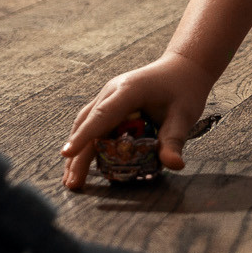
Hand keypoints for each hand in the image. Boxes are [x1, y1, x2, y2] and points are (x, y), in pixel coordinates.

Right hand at [61, 54, 216, 189]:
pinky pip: (92, 123)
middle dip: (77, 154)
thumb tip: (175, 165)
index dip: (84, 136)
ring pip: (85, 123)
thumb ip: (175, 140)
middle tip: (73, 183)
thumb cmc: (184, 90)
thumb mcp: (184, 116)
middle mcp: (112, 91)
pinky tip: (82, 162)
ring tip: (70, 178)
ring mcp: (108, 96)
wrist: (183, 68)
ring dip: (77, 150)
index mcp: (129, 90)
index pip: (103, 115)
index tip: (67, 154)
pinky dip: (85, 142)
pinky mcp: (109, 102)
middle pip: (88, 124)